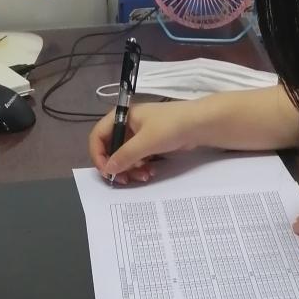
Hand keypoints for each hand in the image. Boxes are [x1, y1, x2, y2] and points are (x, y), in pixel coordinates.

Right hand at [88, 100, 203, 183]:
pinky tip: (150, 172)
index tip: (106, 172)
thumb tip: (108, 169)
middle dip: (117, 166)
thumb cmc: (170, 126)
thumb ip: (125, 156)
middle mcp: (127, 125)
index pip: (98, 136)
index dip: (98, 155)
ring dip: (131, 169)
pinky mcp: (150, 144)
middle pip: (111, 149)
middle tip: (123, 180)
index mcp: (121, 117)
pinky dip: (141, 167)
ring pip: (125, 157)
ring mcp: (139, 135)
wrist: (200, 124)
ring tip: (143, 176)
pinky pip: (138, 159)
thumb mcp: (145, 142)